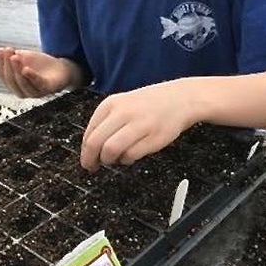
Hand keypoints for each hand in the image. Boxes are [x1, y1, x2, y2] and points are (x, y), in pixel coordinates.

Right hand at [0, 47, 76, 97]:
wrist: (61, 68)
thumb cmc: (40, 65)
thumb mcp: (24, 58)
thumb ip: (13, 56)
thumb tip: (0, 51)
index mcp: (15, 84)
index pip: (3, 76)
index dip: (0, 63)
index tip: (0, 50)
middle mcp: (23, 91)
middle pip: (11, 80)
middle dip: (8, 65)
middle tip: (8, 50)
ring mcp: (35, 92)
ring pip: (23, 84)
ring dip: (17, 70)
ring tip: (14, 57)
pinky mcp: (48, 89)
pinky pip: (38, 84)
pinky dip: (31, 77)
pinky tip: (26, 69)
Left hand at [80, 82, 197, 170]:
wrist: (180, 99)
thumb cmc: (149, 105)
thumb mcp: (123, 105)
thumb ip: (106, 123)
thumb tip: (90, 148)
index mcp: (111, 104)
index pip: (88, 132)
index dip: (85, 150)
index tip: (86, 159)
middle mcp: (123, 112)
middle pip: (95, 143)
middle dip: (91, 159)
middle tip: (93, 166)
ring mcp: (138, 124)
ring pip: (110, 150)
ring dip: (109, 160)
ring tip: (114, 159)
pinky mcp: (152, 137)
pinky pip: (130, 155)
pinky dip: (126, 160)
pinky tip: (130, 156)